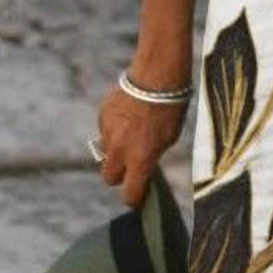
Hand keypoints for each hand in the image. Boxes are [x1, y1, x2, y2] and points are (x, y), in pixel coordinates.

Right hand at [96, 69, 189, 207]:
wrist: (157, 75)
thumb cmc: (171, 108)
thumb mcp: (168, 138)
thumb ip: (150, 157)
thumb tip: (142, 168)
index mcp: (141, 159)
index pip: (130, 194)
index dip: (134, 198)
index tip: (137, 196)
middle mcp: (120, 150)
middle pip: (109, 177)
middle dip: (119, 175)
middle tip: (131, 165)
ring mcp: (108, 133)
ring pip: (106, 152)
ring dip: (116, 149)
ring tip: (133, 131)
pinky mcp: (102, 116)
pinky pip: (105, 130)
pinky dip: (114, 128)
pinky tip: (129, 114)